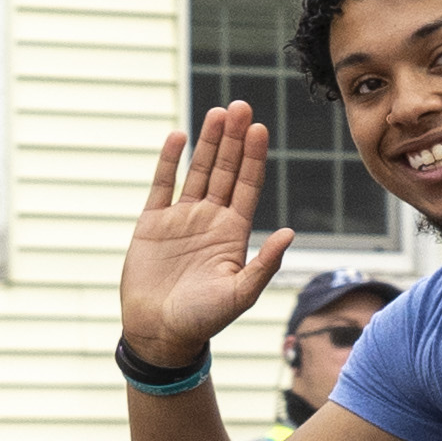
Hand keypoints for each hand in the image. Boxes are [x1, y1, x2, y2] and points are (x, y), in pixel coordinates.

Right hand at [118, 103, 296, 372]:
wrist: (159, 334)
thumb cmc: (202, 321)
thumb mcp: (239, 294)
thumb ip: (264, 265)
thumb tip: (289, 233)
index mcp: (233, 233)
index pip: (248, 185)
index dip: (255, 157)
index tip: (260, 129)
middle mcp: (210, 220)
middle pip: (226, 170)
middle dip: (234, 139)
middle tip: (241, 106)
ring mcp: (181, 219)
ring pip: (198, 171)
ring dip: (208, 142)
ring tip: (218, 113)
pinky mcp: (152, 224)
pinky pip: (162, 185)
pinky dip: (169, 161)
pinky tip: (178, 136)